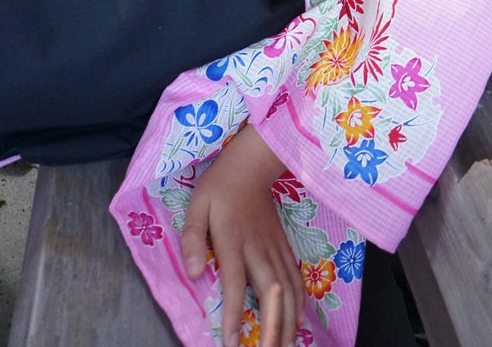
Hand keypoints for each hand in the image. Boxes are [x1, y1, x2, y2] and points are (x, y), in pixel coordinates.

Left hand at [181, 124, 303, 346]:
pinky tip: (299, 319)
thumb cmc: (219, 187)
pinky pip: (296, 275)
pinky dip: (300, 300)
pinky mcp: (283, 244)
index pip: (235, 283)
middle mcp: (258, 247)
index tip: (232, 344)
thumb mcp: (196, 207)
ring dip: (290, 318)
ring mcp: (274, 246)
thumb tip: (191, 274)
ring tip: (287, 344)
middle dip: (273, 326)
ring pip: (288, 287)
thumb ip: (192, 239)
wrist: (251, 164)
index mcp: (233, 240)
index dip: (235, 315)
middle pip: (271, 291)